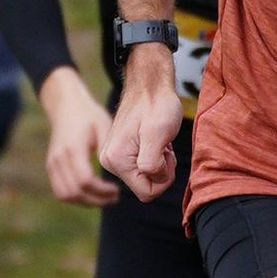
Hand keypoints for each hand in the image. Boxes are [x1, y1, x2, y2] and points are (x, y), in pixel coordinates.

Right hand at [40, 67, 119, 208]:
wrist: (66, 106)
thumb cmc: (89, 115)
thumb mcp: (103, 127)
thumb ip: (106, 150)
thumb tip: (115, 174)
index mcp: (73, 148)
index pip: (85, 181)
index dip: (101, 191)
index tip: (116, 189)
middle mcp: (58, 158)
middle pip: (74, 192)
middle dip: (96, 200)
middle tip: (113, 197)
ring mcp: (52, 164)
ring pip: (65, 195)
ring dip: (85, 202)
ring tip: (104, 198)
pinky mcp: (51, 167)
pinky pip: (60, 191)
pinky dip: (75, 197)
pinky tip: (91, 193)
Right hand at [103, 54, 183, 203]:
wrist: (149, 84)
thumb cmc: (156, 105)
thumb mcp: (158, 135)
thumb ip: (152, 163)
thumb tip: (150, 178)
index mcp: (117, 160)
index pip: (147, 193)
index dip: (164, 178)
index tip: (166, 155)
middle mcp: (110, 161)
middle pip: (145, 187)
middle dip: (161, 171)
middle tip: (164, 147)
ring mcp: (113, 157)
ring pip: (145, 177)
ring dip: (158, 163)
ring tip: (160, 142)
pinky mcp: (119, 152)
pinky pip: (141, 168)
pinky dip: (153, 158)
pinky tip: (154, 141)